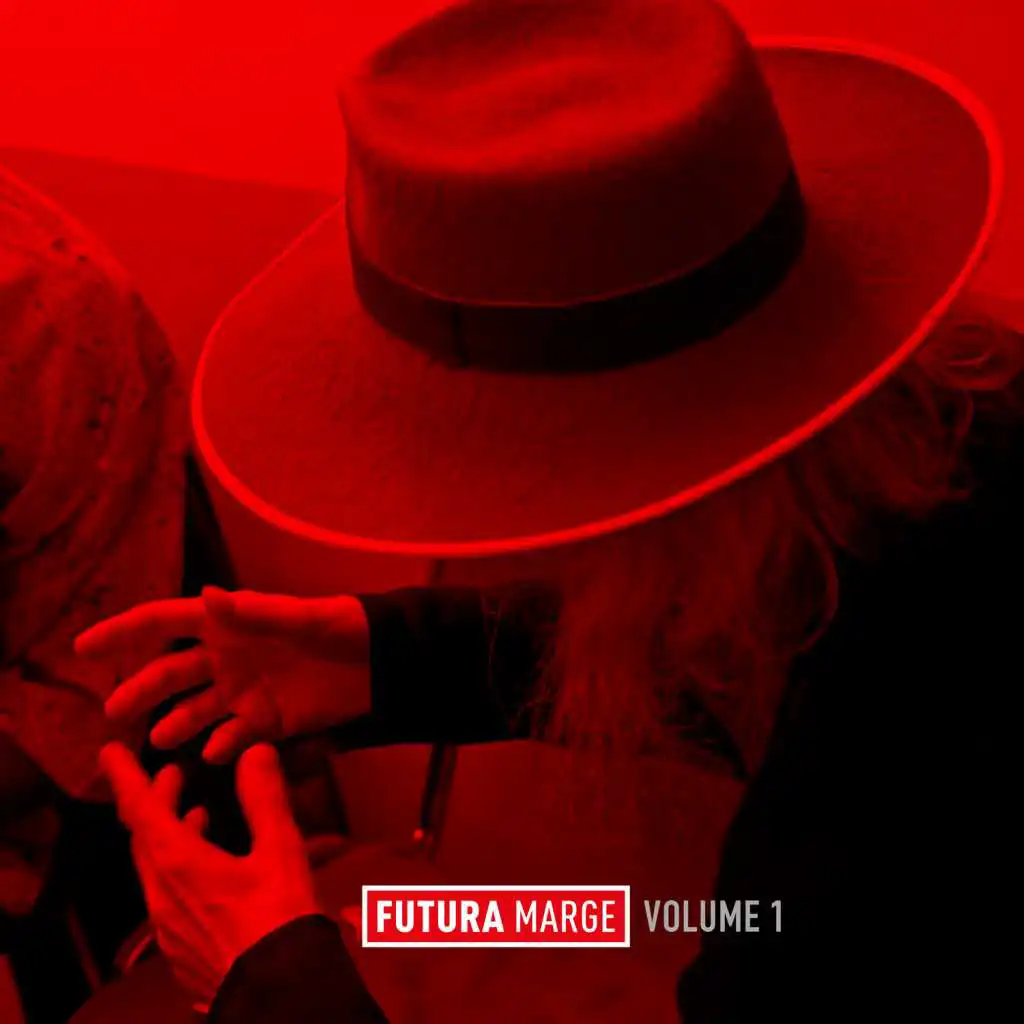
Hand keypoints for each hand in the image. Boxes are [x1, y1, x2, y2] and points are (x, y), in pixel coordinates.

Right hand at [75, 588, 371, 762]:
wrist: (380, 661)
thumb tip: (208, 592)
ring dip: (176, 724)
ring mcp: (245, 690)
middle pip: (171, 673)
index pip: (165, 622)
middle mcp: (228, 657)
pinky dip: (223, 746)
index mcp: (229, 623)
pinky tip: (215, 754)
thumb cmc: (341, 625)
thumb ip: (255, 612)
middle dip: (141, 690)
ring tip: (160, 741)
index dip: (124, 631)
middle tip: (113, 714)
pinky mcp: (268, 720)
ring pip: (196, 710)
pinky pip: (235, 737)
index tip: (82, 646)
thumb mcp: (302, 616)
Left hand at [99, 741, 322, 1006]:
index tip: (110, 752)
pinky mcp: (181, 948)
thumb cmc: (278, 920)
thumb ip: (264, 798)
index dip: (126, 776)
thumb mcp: (280, 850)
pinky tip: (210, 872)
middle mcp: (163, 893)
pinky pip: (169, 897)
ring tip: (197, 816)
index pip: (140, 809)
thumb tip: (254, 752)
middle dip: (155, 801)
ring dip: (171, 834)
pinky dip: (181, 869)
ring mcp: (168, 926)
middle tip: (170, 776)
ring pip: (157, 868)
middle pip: (146, 837)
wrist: (276, 993)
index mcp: (179, 863)